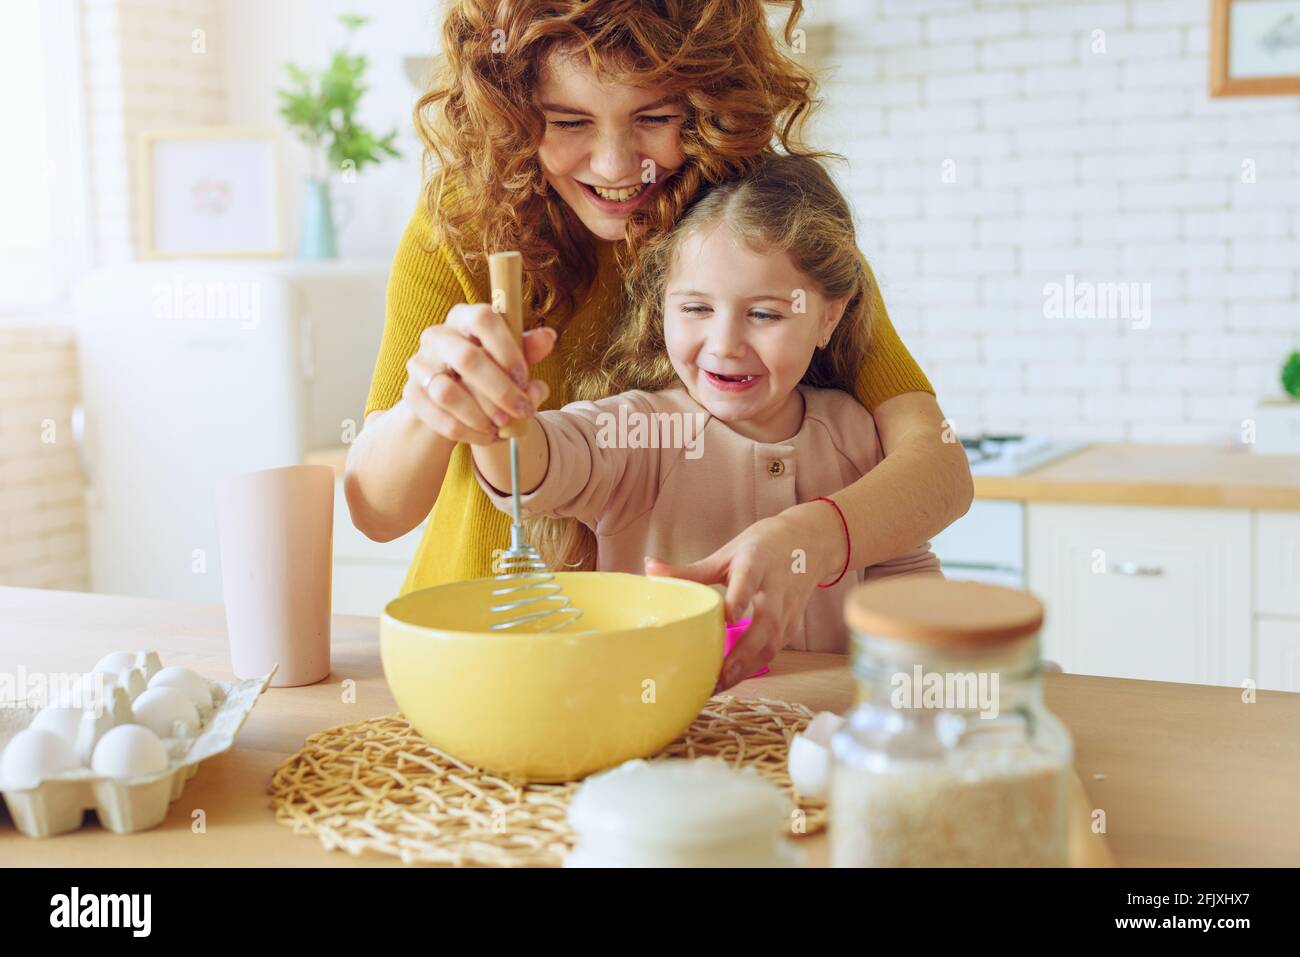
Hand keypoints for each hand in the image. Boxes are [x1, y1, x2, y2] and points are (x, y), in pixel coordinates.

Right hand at [402, 302, 554, 444]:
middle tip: (523, 410)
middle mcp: (437, 336)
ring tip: (503, 426)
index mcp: (464, 317)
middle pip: (466, 358)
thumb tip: (548, 338)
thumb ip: (527, 350)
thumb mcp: (509, 358)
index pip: (483, 319)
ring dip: (482, 414)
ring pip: (447, 392)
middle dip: (500, 390)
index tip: (524, 377)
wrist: (452, 398)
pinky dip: (468, 432)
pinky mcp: (412, 395)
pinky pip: (439, 418)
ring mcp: (419, 365)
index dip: (507, 349)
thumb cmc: (487, 370)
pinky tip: (488, 436)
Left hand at [644, 501, 845, 691]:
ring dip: (747, 666)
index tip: (728, 618)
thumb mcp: (727, 553)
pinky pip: (774, 649)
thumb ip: (690, 569)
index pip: (749, 581)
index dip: (740, 599)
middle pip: (766, 623)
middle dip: (744, 652)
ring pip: (773, 643)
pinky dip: (753, 666)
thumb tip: (648, 567)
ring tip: (719, 685)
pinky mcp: (793, 625)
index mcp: (756, 563)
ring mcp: (789, 608)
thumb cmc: (762, 546)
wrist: (810, 541)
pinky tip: (731, 678)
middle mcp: (776, 588)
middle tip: (718, 674)